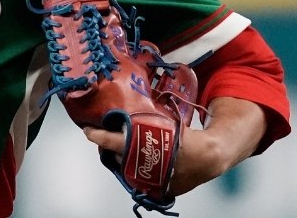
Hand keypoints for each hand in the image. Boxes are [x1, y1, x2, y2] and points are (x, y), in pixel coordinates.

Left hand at [84, 125, 227, 195]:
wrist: (209, 159)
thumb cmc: (187, 139)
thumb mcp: (166, 123)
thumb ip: (147, 121)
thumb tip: (129, 105)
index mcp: (143, 148)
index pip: (113, 141)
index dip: (98, 136)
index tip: (88, 131)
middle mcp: (143, 168)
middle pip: (117, 157)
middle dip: (110, 147)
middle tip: (108, 136)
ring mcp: (149, 181)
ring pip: (126, 169)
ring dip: (123, 159)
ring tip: (126, 148)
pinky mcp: (156, 190)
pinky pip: (139, 180)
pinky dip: (136, 170)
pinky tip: (139, 161)